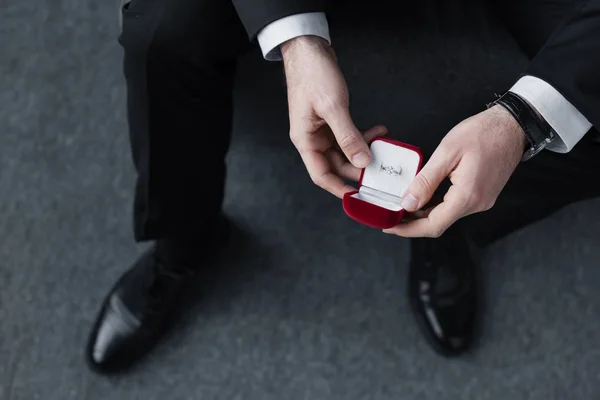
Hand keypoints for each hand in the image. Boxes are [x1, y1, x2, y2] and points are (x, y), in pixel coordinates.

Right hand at [281, 36, 386, 197]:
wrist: (309, 50)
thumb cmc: (313, 76)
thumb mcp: (333, 108)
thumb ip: (348, 137)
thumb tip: (362, 161)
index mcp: (305, 140)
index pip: (321, 175)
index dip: (339, 188)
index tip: (358, 197)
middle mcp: (312, 139)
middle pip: (336, 165)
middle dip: (358, 169)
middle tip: (380, 173)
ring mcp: (321, 130)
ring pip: (344, 151)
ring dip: (363, 151)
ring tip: (383, 149)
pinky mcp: (330, 120)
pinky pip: (348, 136)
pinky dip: (362, 136)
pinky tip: (377, 131)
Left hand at [384, 105, 528, 237]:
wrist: (512, 125)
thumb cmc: (483, 132)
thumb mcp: (447, 153)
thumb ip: (425, 181)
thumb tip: (408, 203)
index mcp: (467, 196)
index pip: (433, 225)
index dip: (408, 229)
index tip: (390, 226)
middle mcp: (476, 204)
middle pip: (438, 223)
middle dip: (412, 224)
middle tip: (390, 218)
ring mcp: (481, 201)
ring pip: (446, 215)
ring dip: (423, 215)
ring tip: (400, 208)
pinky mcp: (481, 195)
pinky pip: (454, 206)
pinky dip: (435, 206)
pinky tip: (421, 199)